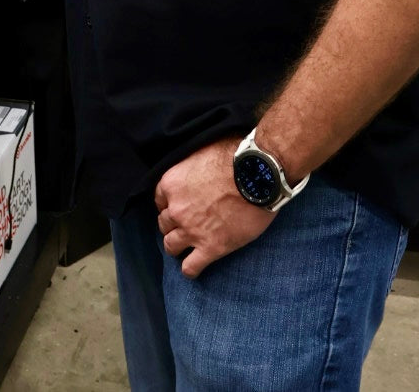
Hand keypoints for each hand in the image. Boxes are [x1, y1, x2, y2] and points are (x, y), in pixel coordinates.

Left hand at [154, 137, 274, 278]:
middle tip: (188, 222)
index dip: (170, 203)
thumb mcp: (205, 149)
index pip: (159, 199)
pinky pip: (190, 268)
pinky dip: (191, 269)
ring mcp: (192, 231)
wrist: (259, 175)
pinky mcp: (211, 248)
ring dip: (178, 246)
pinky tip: (195, 265)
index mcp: (172, 183)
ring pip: (171, 246)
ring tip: (189, 244)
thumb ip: (192, 163)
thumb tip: (196, 163)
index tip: (180, 204)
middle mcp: (176, 209)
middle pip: (164, 224)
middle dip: (174, 224)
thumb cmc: (236, 156)